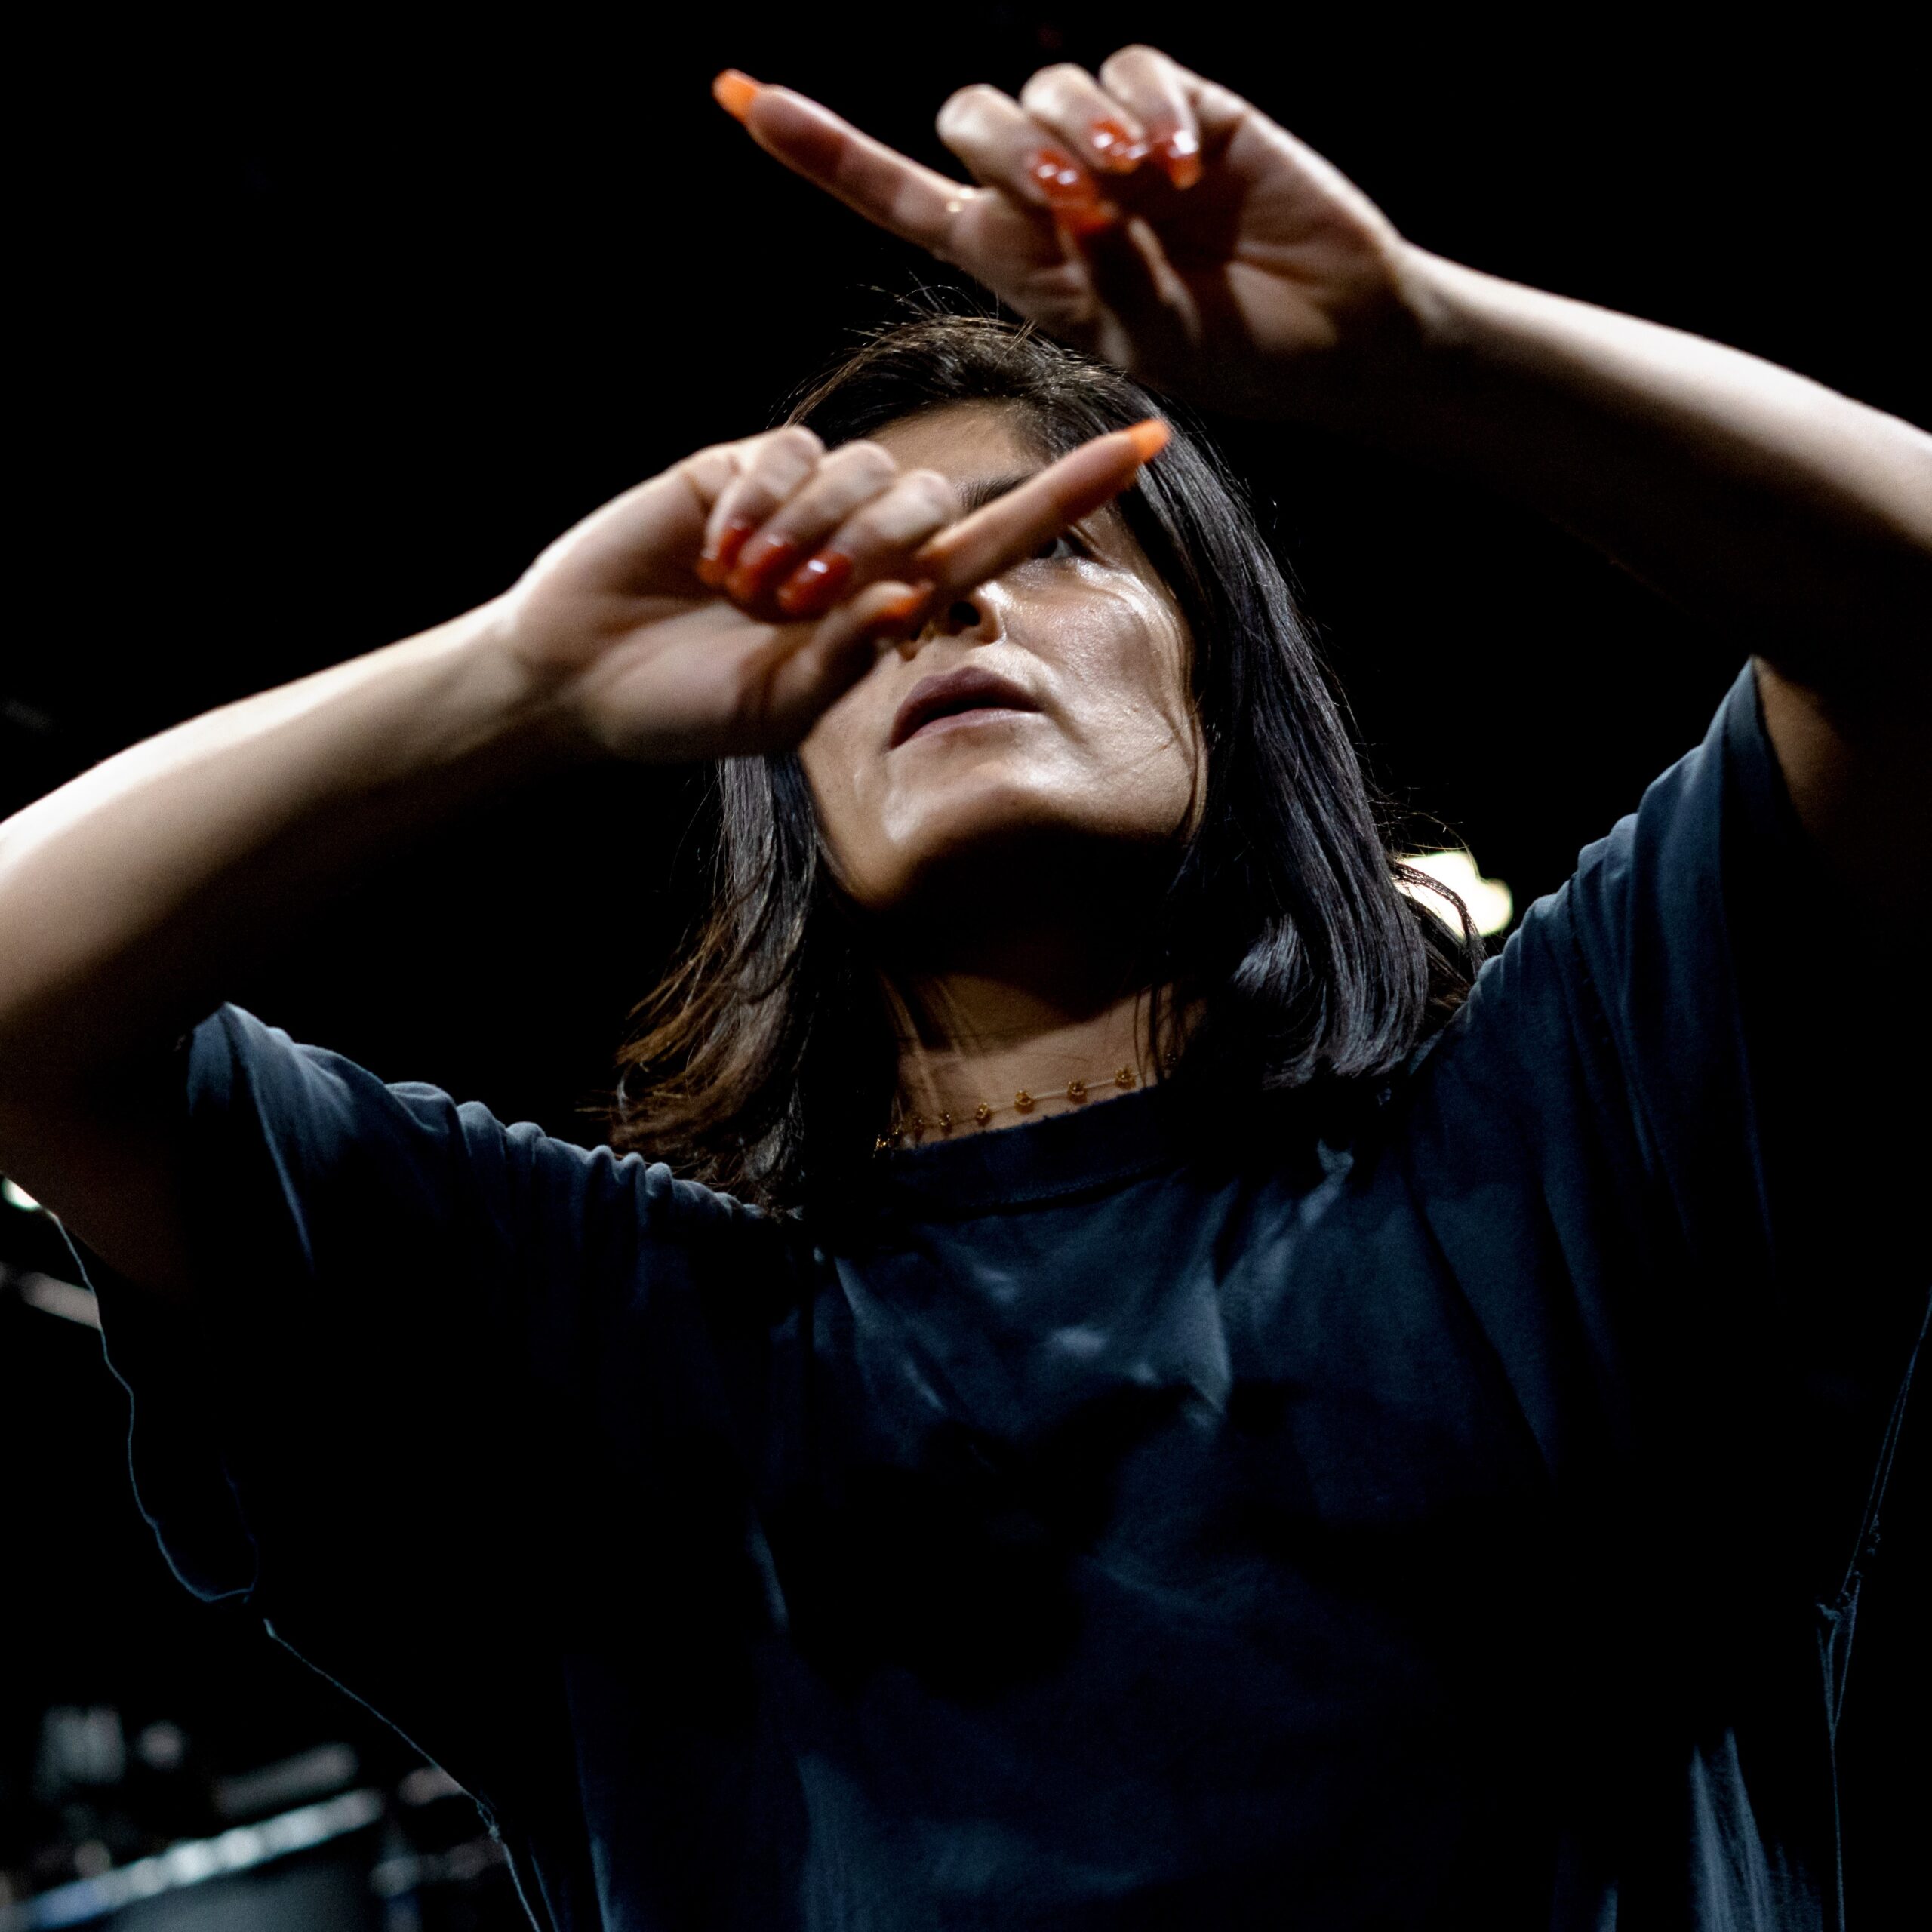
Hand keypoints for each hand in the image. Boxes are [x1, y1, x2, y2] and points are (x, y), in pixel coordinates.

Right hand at [493, 419, 1167, 761]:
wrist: (581, 678)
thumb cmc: (689, 710)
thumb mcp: (780, 707)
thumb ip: (852, 653)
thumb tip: (910, 593)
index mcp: (890, 604)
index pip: (999, 537)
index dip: (1070, 493)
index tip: (1151, 441)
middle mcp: (861, 542)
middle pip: (930, 498)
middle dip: (872, 547)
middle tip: (788, 606)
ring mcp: (805, 498)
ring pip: (861, 469)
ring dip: (807, 533)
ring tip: (741, 590)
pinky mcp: (743, 464)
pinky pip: (788, 452)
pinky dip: (758, 503)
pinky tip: (713, 547)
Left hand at [716, 49, 1417, 417]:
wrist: (1325, 339)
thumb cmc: (1221, 357)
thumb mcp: (1117, 332)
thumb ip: (1056, 268)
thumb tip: (1040, 196)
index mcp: (1013, 254)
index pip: (895, 188)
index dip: (820, 147)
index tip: (737, 96)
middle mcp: (1052, 190)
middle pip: (972, 115)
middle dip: (1012, 153)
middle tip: (1078, 212)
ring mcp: (1116, 143)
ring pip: (1050, 85)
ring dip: (1081, 137)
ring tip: (1140, 197)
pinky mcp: (1183, 103)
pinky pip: (1133, 68)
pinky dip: (1151, 110)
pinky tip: (1189, 167)